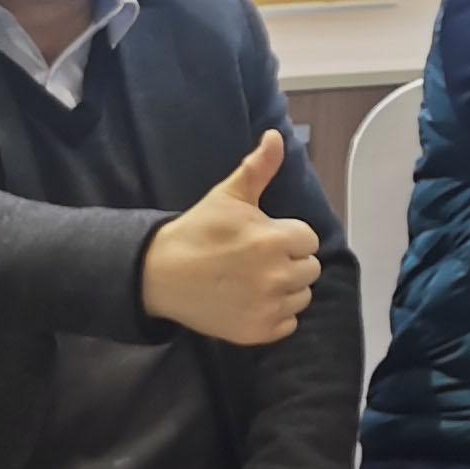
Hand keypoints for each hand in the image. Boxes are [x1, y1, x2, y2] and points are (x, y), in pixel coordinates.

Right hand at [141, 132, 321, 345]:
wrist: (159, 274)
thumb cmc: (198, 231)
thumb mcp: (228, 195)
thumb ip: (259, 168)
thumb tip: (277, 136)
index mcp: (276, 240)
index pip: (309, 240)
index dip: (287, 236)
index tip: (262, 237)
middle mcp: (277, 276)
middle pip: (310, 269)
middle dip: (289, 262)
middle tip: (257, 259)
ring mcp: (267, 307)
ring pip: (302, 297)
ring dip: (285, 289)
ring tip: (254, 280)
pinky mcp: (257, 332)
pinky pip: (289, 324)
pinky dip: (275, 315)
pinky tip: (251, 302)